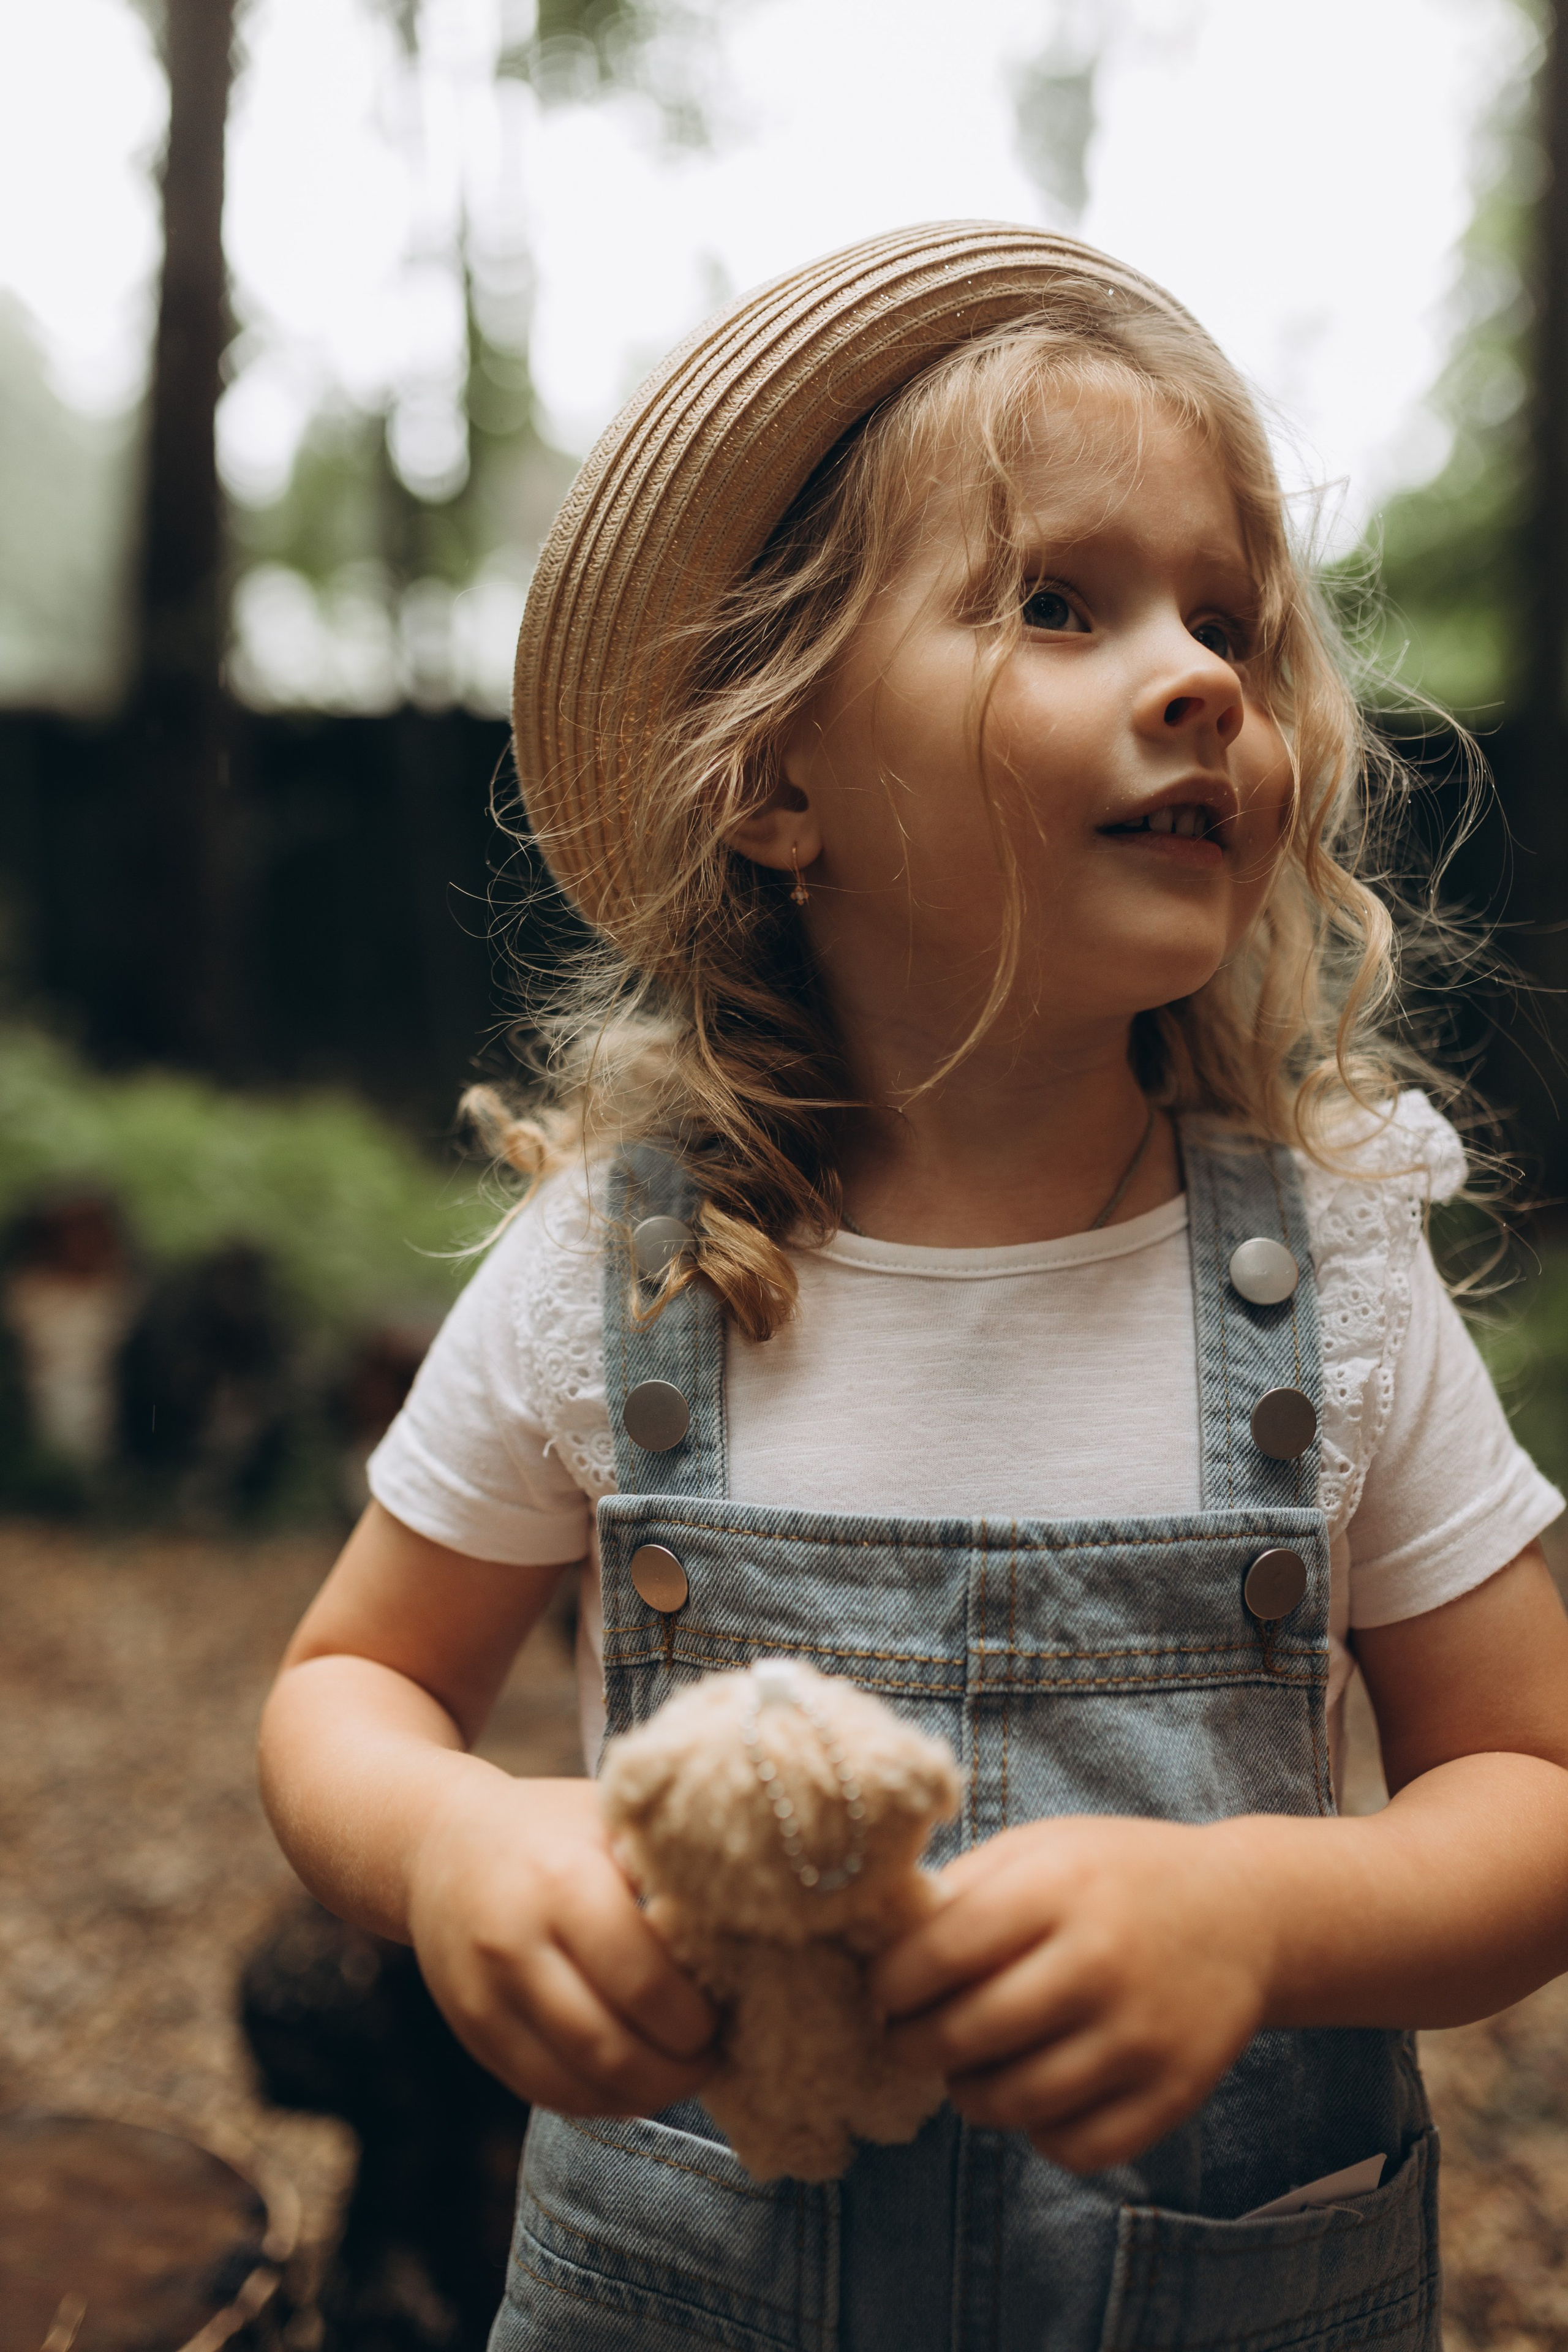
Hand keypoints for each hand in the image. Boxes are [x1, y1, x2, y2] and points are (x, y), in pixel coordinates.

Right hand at [407, 1771, 717, 2117]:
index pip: (645, 1982)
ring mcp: (485, 1997)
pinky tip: (635, 2081)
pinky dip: (601, 2102)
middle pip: (614, 2049)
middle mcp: (515, 1945)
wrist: (437, 1841)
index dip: (697, 2017)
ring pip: (580, 2086)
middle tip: (715, 2054)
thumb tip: (750, 1918)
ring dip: (645, 2096)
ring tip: (683, 2073)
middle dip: (679, 2069)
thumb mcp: (612, 1818)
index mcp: (561, 1882)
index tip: (727, 2013)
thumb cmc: (553, 1827)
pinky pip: (545, 2093)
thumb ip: (667, 1866)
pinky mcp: (472, 2033)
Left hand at [870, 1815, 1270, 2172]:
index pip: (939, 1953)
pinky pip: (1073, 2146)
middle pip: (966, 2035)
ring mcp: (1141, 2036)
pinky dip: (1038, 2131)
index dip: (889, 1983)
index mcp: (1057, 1889)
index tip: (879, 1991)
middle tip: (907, 2036)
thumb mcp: (1040, 1849)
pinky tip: (1035, 2091)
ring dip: (968, 2092)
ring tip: (966, 2064)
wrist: (1243, 1912)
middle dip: (914, 2044)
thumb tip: (875, 1945)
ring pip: (1013, 2102)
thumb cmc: (1116, 1876)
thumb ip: (962, 1890)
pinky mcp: (1173, 2094)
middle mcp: (1099, 1963)